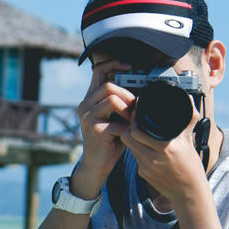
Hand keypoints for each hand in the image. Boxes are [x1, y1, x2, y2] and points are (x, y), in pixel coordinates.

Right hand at [72, 57, 134, 195]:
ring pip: (112, 99)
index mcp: (90, 99)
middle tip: (135, 107)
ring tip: (131, 120)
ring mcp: (88, 117)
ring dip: (128, 109)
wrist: (97, 165)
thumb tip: (143, 91)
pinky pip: (117, 121)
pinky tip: (128, 134)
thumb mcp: (116, 118)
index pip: (98, 70)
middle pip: (109, 86)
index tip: (129, 65)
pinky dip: (128, 128)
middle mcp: (85, 105)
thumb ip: (123, 104)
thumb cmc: (110, 141)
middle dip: (127, 95)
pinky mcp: (94, 130)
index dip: (114, 63)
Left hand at [121, 99, 208, 207]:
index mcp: (166, 147)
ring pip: (129, 146)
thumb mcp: (189, 141)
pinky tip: (144, 146)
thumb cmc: (191, 166)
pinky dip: (138, 149)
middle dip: (128, 126)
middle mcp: (153, 158)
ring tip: (137, 131)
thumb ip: (189, 120)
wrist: (189, 192)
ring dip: (131, 138)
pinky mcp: (142, 174)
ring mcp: (146, 167)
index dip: (134, 119)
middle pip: (128, 137)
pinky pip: (135, 157)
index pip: (138, 130)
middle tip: (133, 120)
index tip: (137, 111)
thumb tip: (188, 100)